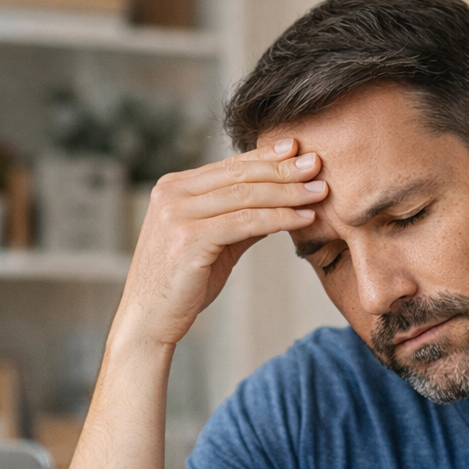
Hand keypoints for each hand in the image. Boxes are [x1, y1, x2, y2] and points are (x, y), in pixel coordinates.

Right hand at [114, 139, 326, 348]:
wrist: (149, 319)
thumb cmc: (182, 284)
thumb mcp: (213, 243)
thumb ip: (240, 220)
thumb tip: (279, 204)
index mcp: (174, 188)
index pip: (229, 166)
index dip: (266, 156)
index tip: (297, 149)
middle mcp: (173, 193)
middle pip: (239, 175)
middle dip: (283, 169)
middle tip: (318, 164)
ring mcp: (178, 215)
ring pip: (245, 196)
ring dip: (288, 193)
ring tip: (320, 192)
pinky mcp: (189, 239)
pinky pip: (244, 223)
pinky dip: (278, 218)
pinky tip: (303, 218)